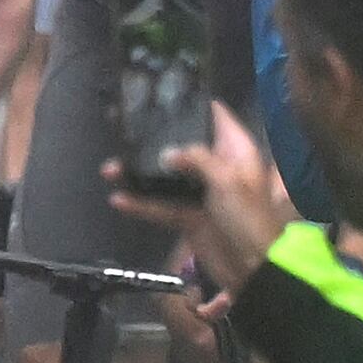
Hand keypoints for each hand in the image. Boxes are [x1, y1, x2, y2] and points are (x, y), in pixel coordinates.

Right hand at [104, 98, 293, 294]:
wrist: (252, 267)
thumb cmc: (247, 218)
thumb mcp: (228, 181)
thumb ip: (198, 160)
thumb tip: (165, 152)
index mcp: (236, 152)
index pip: (217, 118)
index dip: (195, 105)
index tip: (165, 95)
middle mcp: (217, 167)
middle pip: (184, 146)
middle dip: (156, 141)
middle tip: (125, 131)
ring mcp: (201, 193)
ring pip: (166, 178)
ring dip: (139, 175)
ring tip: (110, 170)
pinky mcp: (188, 217)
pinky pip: (161, 206)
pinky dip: (141, 204)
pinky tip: (119, 200)